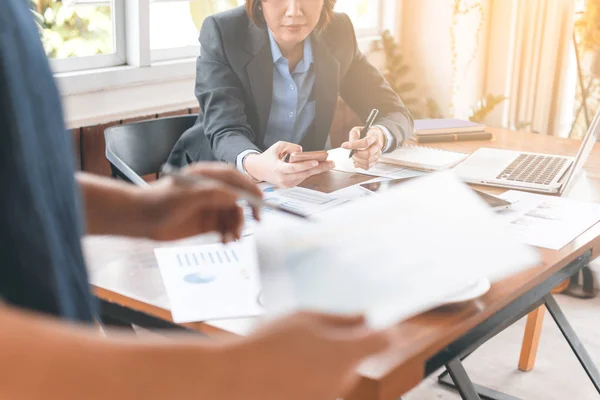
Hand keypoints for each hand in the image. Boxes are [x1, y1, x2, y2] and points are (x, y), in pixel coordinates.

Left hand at [138, 163, 261, 241]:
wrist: (140, 219)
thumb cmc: (157, 202)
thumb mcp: (185, 196)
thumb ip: (210, 194)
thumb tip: (235, 197)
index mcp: (206, 177)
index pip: (234, 178)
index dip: (249, 187)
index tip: (259, 201)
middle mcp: (211, 190)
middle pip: (239, 196)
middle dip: (249, 208)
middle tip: (257, 220)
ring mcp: (210, 207)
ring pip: (234, 214)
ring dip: (238, 226)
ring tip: (233, 238)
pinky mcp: (207, 223)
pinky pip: (226, 228)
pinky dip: (230, 234)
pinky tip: (226, 241)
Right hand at [228, 312, 390, 399]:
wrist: (233, 381)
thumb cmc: (267, 344)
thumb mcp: (304, 318)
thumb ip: (340, 319)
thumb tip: (364, 318)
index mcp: (345, 352)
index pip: (383, 340)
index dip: (385, 329)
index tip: (382, 325)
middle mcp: (343, 380)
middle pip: (355, 358)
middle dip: (342, 345)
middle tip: (311, 335)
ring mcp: (328, 397)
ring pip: (335, 374)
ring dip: (322, 364)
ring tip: (288, 356)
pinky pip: (319, 387)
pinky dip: (308, 380)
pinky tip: (284, 372)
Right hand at [244, 141, 333, 188]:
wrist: (258, 169)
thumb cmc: (268, 157)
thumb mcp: (277, 146)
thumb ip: (290, 146)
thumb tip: (302, 151)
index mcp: (278, 169)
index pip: (294, 168)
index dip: (305, 165)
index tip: (316, 161)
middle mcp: (283, 179)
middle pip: (304, 174)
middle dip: (319, 168)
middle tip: (331, 163)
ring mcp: (286, 184)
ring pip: (305, 176)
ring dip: (317, 170)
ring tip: (329, 164)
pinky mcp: (289, 186)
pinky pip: (302, 178)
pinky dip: (309, 172)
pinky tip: (319, 167)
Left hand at [341, 127, 386, 169]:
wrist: (374, 137)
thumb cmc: (364, 133)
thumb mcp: (358, 130)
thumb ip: (353, 135)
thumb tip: (348, 145)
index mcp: (374, 136)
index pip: (365, 142)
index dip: (354, 145)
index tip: (344, 146)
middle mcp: (378, 146)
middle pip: (368, 154)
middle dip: (357, 155)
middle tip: (352, 153)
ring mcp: (377, 154)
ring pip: (367, 161)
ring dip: (357, 160)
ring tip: (353, 156)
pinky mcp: (375, 160)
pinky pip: (367, 166)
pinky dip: (359, 165)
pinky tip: (356, 161)